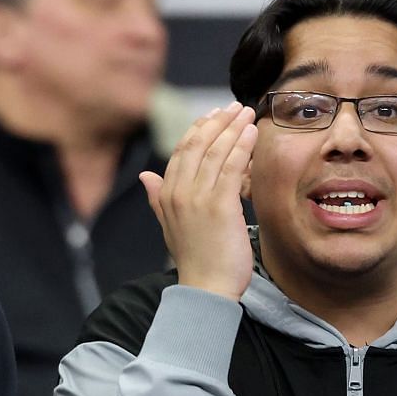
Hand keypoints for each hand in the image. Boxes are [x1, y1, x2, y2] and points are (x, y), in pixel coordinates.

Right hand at [139, 103, 257, 301]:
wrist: (206, 289)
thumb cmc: (196, 260)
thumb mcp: (170, 226)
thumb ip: (158, 198)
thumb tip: (145, 176)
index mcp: (166, 195)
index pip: (181, 151)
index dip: (199, 129)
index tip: (215, 115)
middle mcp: (178, 192)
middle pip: (197, 145)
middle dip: (217, 121)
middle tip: (234, 106)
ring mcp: (197, 198)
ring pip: (215, 152)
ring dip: (232, 128)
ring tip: (246, 113)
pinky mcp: (219, 206)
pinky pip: (230, 167)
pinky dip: (241, 146)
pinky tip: (252, 132)